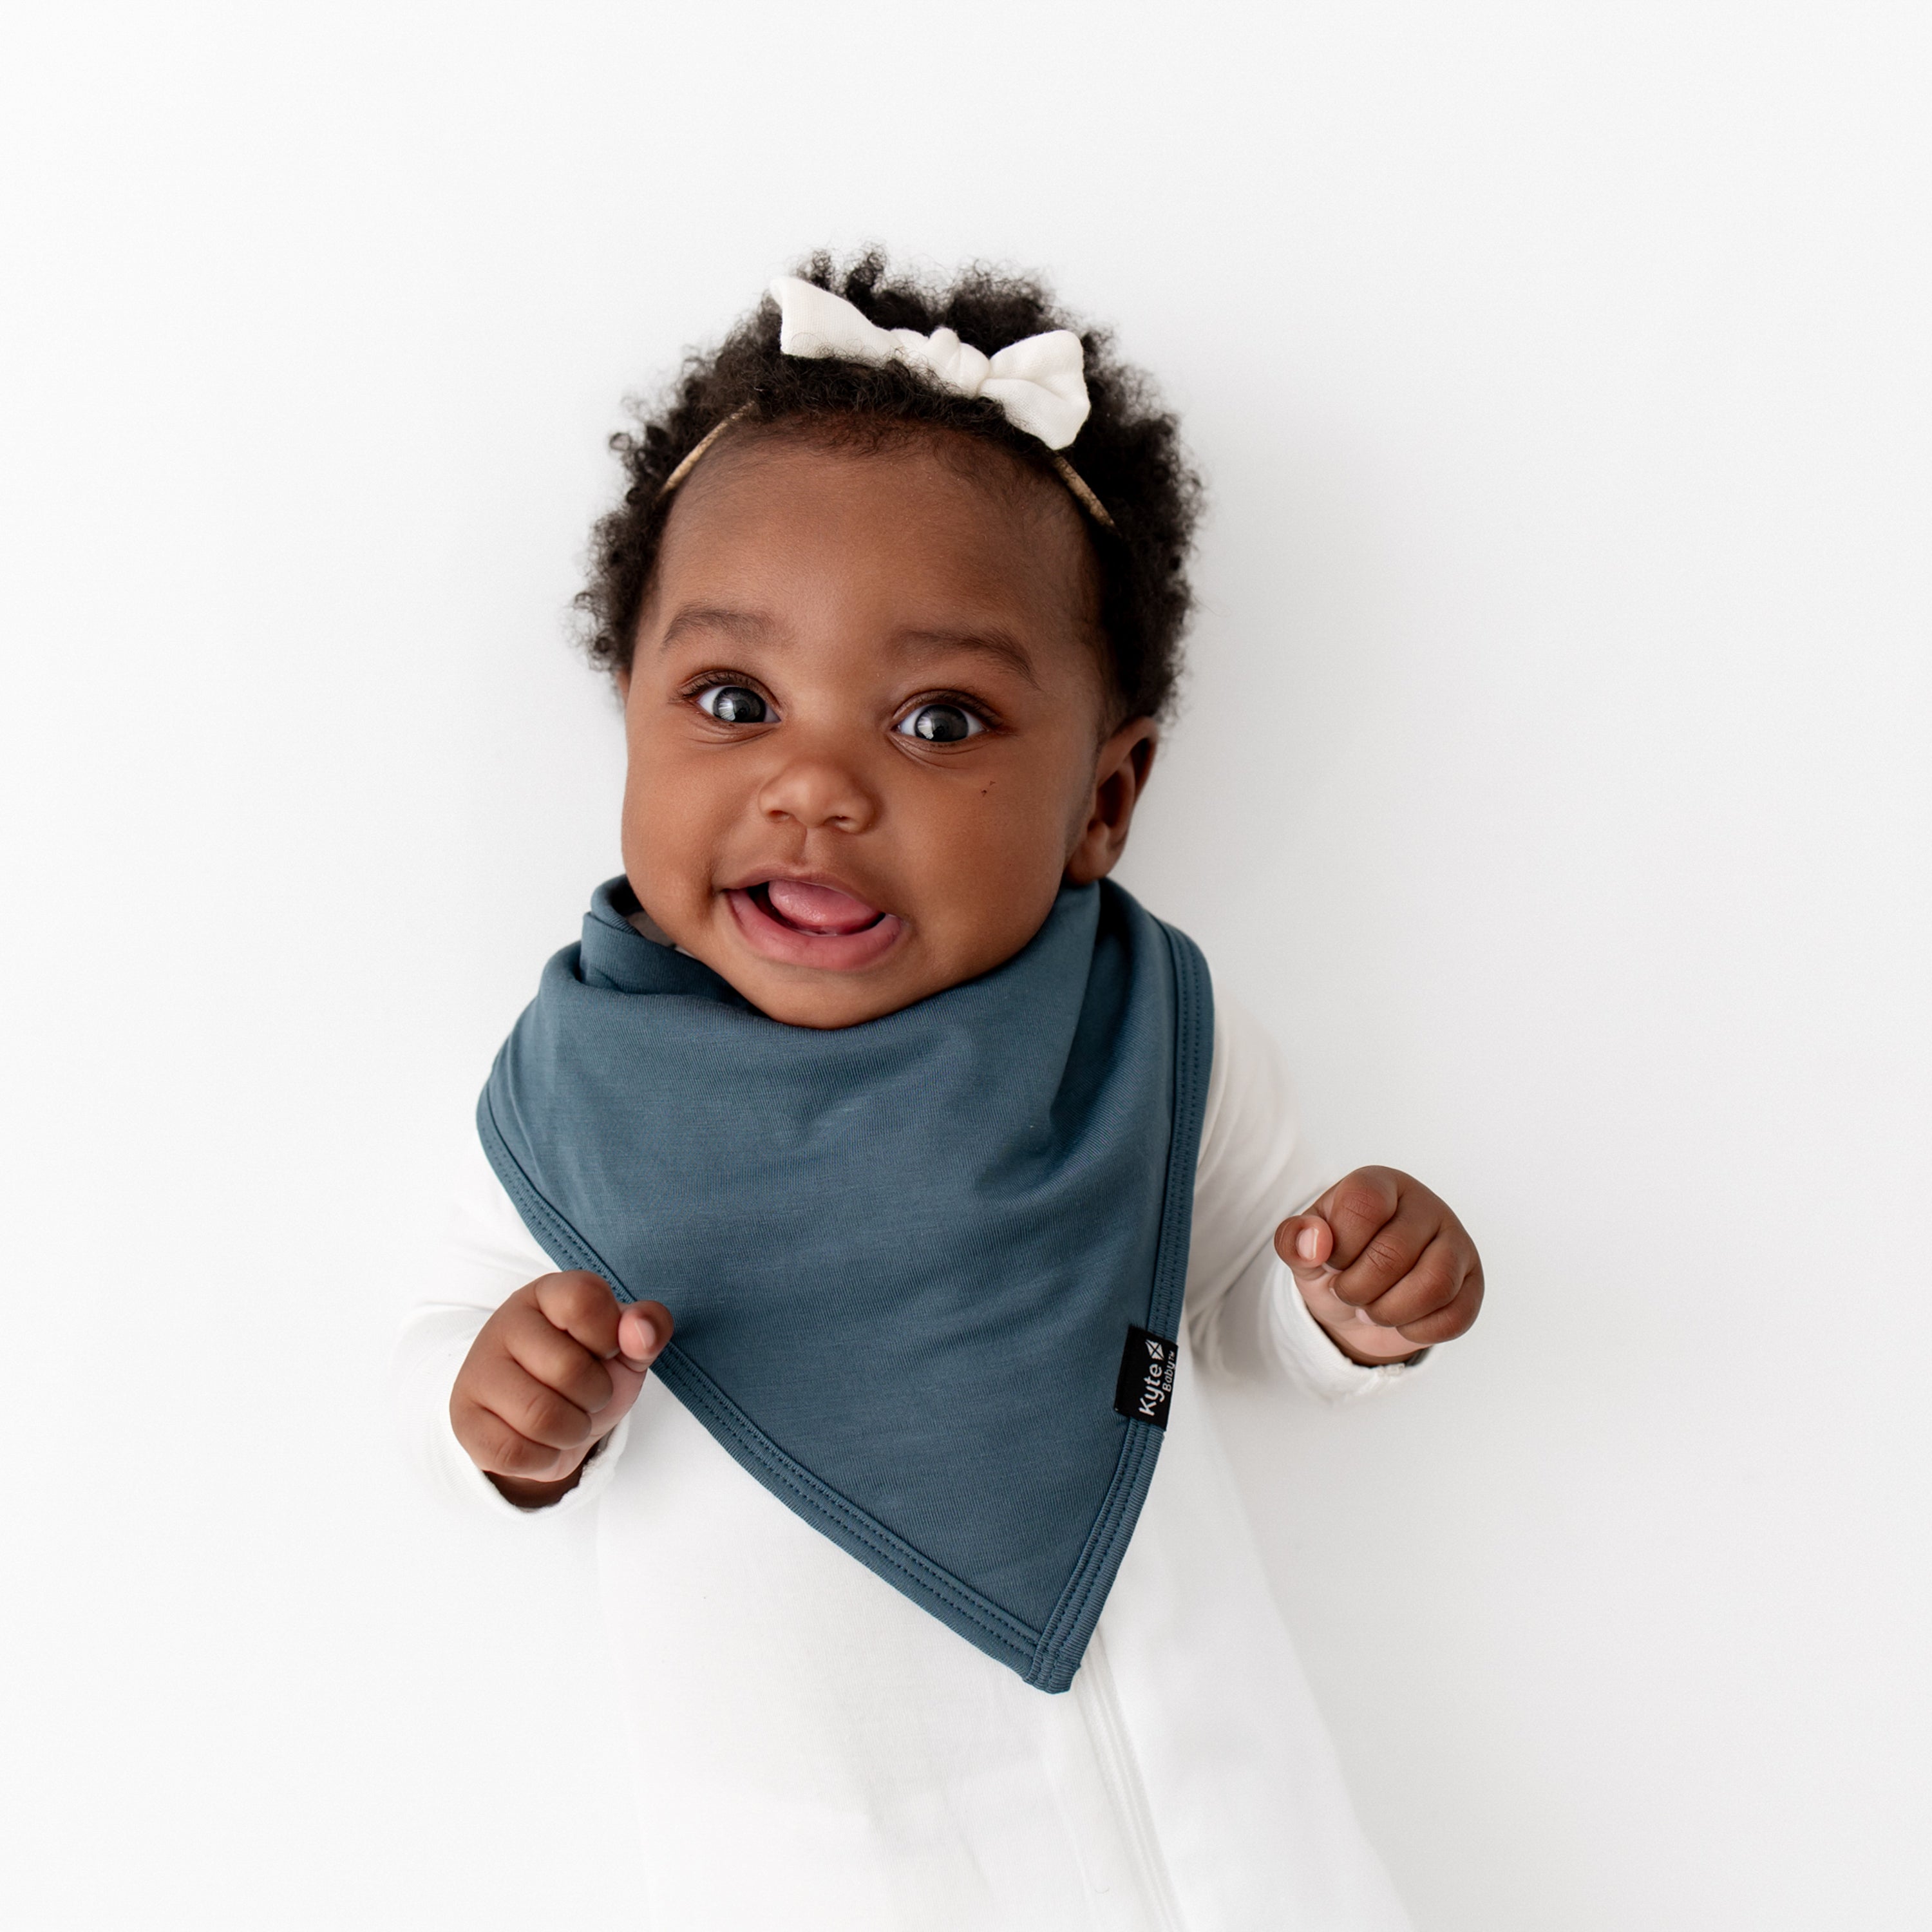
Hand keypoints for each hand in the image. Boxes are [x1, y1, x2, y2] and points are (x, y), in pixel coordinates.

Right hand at [449, 1272, 671, 1507]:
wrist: (548, 1423)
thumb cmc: (589, 1371)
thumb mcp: (627, 1348)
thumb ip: (647, 1328)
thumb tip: (640, 1332)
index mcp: (548, 1294)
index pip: (584, 1300)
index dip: (609, 1337)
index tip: (605, 1349)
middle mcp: (505, 1324)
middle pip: (568, 1370)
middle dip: (595, 1395)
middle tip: (588, 1394)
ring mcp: (478, 1371)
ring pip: (540, 1418)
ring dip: (573, 1431)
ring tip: (570, 1419)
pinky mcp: (464, 1419)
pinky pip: (514, 1453)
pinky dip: (543, 1458)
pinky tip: (542, 1442)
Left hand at [1274, 1167, 1482, 1365]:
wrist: (1360, 1303)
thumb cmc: (1333, 1265)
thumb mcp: (1304, 1253)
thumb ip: (1294, 1241)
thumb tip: (1314, 1242)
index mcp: (1380, 1185)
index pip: (1364, 1204)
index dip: (1340, 1246)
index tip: (1331, 1261)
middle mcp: (1424, 1205)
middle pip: (1394, 1253)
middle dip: (1358, 1289)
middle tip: (1347, 1293)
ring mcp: (1456, 1242)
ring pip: (1434, 1285)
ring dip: (1389, 1312)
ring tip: (1372, 1309)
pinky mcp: (1473, 1282)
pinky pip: (1454, 1316)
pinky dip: (1416, 1331)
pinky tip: (1401, 1320)